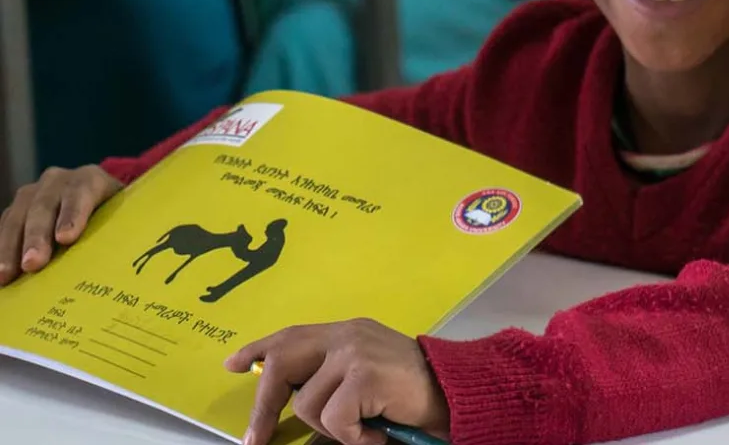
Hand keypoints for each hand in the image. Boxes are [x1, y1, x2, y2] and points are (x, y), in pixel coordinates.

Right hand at [0, 165, 121, 285]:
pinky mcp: (16, 208)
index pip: (81, 192)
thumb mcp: (124, 216)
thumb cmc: (115, 216)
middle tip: (33, 264)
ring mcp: (33, 193)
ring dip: (9, 247)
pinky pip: (4, 226)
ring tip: (6, 275)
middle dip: (37, 237)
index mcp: (90, 179)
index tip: (66, 238)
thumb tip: (126, 261)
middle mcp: (58, 181)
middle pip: (44, 206)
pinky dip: (1, 248)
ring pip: (17, 216)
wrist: (98, 200)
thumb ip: (121, 229)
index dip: (72, 214)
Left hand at [226, 319, 449, 444]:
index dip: (259, 349)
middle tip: (257, 438)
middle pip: (282, 363)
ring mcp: (354, 353)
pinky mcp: (363, 376)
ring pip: (308, 405)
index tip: (233, 365)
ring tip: (365, 427)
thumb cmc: (416, 391)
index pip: (292, 335)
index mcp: (347, 331)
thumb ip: (335, 371)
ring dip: (332, 428)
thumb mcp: (369, 371)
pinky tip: (377, 431)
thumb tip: (291, 396)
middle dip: (265, 406)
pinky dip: (353, 437)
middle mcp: (347, 335)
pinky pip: (333, 420)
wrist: (458, 391)